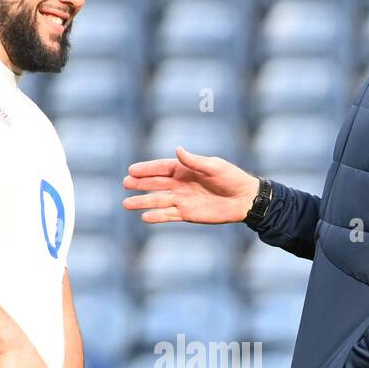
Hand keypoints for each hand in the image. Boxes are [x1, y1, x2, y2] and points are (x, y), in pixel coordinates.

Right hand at [122, 147, 259, 224]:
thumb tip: (177, 150)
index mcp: (185, 169)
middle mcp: (181, 184)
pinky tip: (144, 217)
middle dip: (139, 184)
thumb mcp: (214, 166)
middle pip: (155, 184)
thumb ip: (194, 161)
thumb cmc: (231, 178)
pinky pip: (168, 215)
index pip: (161, 168)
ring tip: (126, 204)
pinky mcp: (187, 214)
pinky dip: (157, 217)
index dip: (146, 169)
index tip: (131, 170)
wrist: (243, 199)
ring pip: (158, 201)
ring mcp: (182, 200)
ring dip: (143, 202)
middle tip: (124, 183)